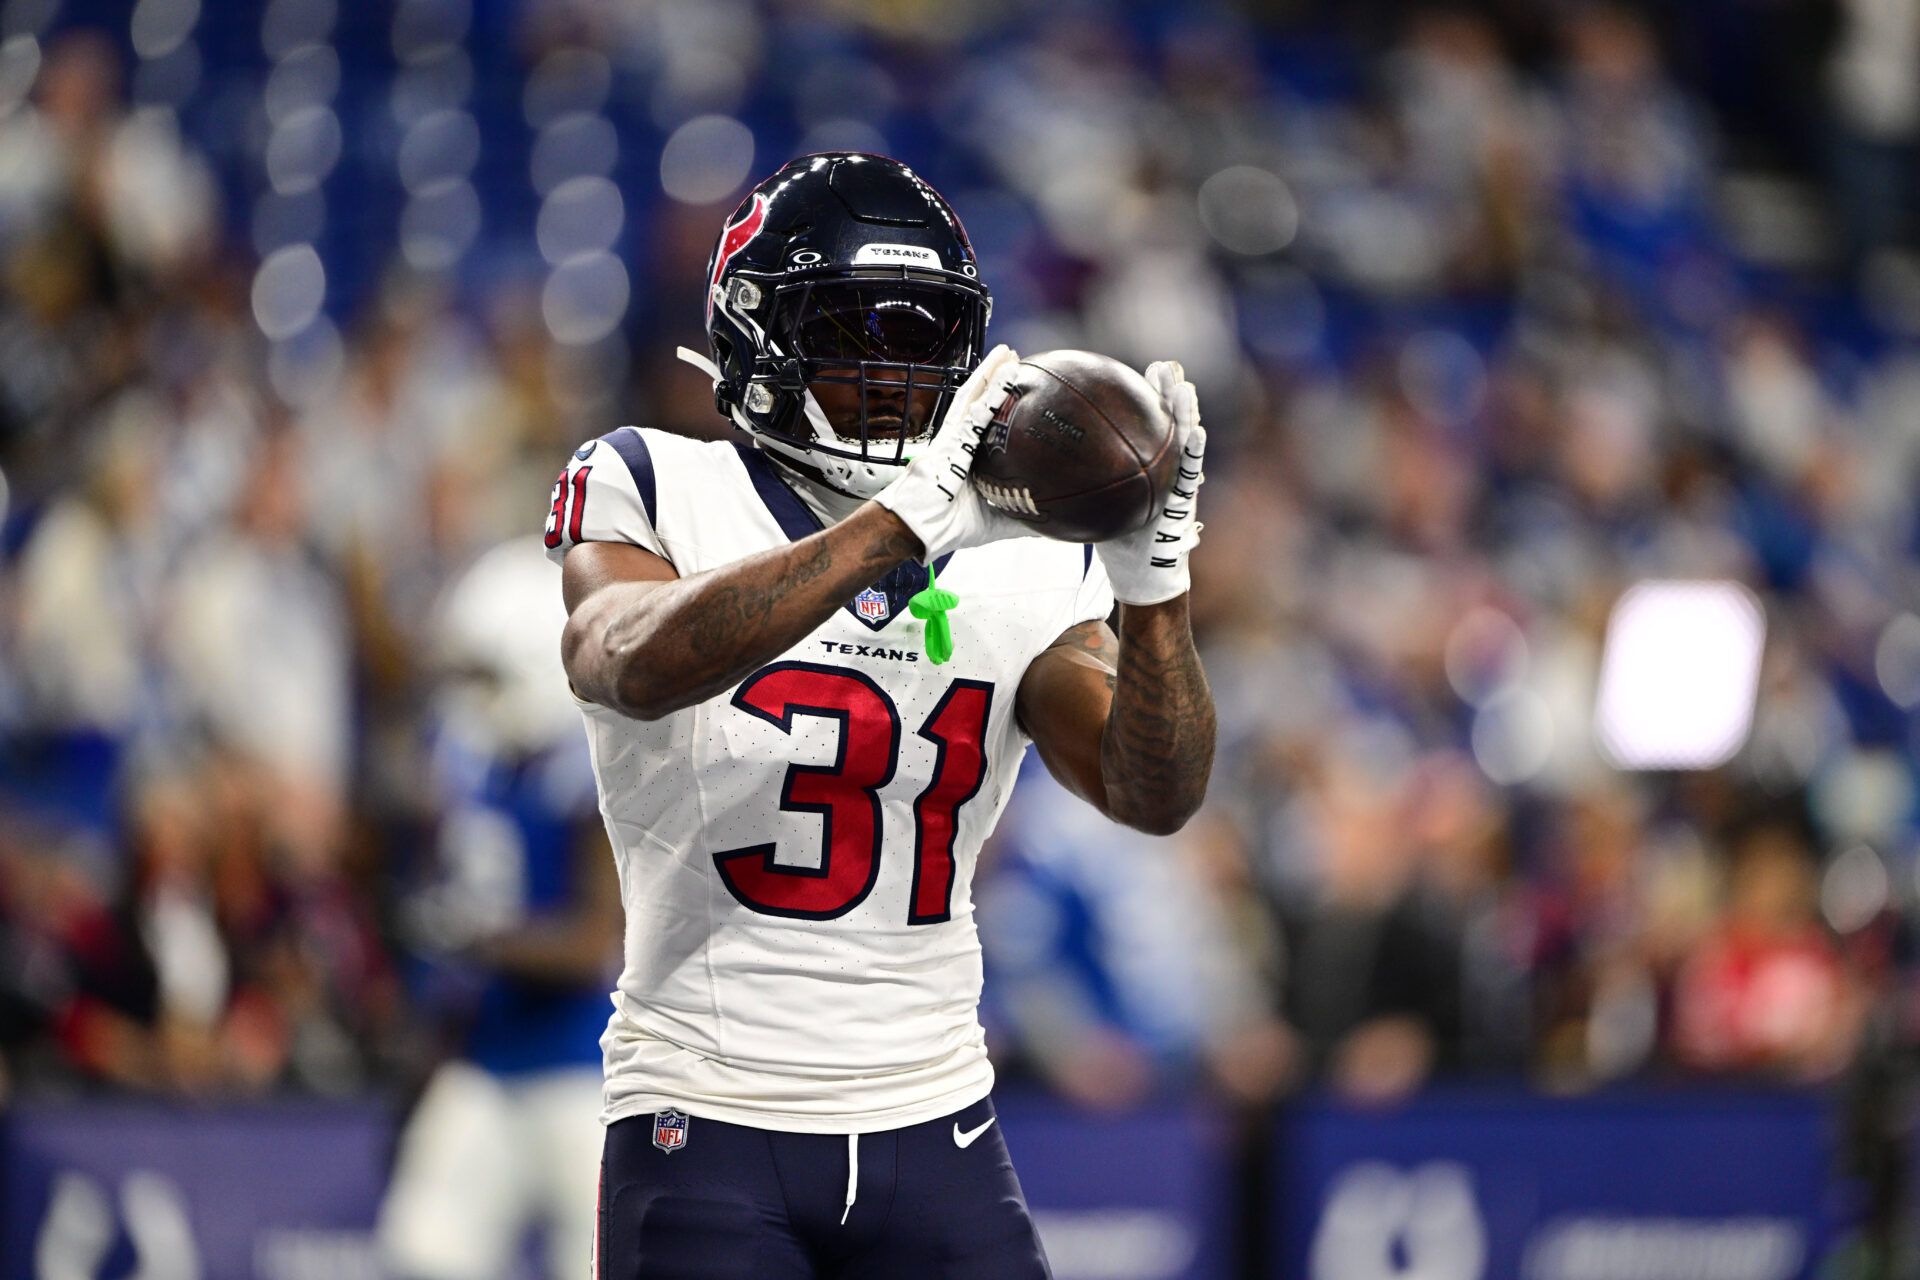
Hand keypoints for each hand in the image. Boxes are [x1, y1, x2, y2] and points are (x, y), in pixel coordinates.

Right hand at [872, 344, 1028, 561]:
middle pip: (978, 402)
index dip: (996, 403)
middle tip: (1013, 359)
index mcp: (965, 458)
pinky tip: (1005, 371)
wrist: (917, 530)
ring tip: (1008, 353)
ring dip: (992, 372)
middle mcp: (958, 442)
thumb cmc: (944, 527)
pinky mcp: (951, 438)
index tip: (1015, 389)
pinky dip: (992, 388)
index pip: (984, 424)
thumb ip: (1021, 520)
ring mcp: (952, 437)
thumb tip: (1050, 525)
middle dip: (994, 378)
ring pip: (974, 396)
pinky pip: (976, 408)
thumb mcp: (995, 523)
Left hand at [1098, 360, 1205, 603]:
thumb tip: (1034, 465)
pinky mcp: (1186, 501)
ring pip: (1188, 440)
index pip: (1146, 424)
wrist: (1141, 575)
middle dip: (1170, 392)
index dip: (1145, 397)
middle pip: (1171, 423)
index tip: (1136, 371)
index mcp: (1148, 464)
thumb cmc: (1117, 541)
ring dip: (1189, 413)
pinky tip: (1196, 433)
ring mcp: (1180, 482)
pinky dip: (1196, 452)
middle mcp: (1167, 468)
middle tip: (1163, 365)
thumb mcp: (1092, 507)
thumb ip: (1077, 483)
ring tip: (1184, 386)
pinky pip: (1192, 473)